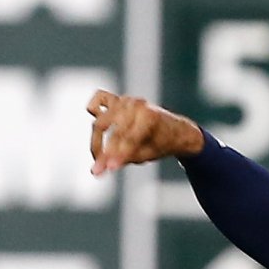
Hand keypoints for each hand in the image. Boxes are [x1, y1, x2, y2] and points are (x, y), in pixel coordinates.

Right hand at [87, 90, 204, 174]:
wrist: (173, 130)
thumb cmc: (160, 144)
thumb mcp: (144, 155)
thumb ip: (121, 159)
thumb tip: (99, 169)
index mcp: (147, 117)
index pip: (124, 137)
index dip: (114, 155)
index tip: (105, 170)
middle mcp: (135, 104)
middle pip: (105, 126)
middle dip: (100, 148)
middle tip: (99, 166)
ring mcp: (126, 100)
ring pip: (100, 119)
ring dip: (98, 138)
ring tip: (102, 155)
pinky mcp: (118, 99)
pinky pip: (99, 98)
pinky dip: (95, 110)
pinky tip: (98, 123)